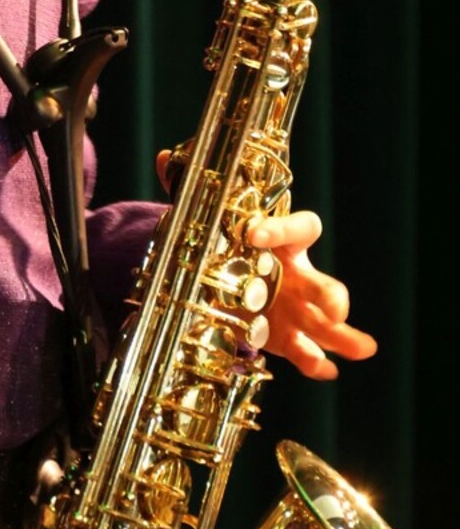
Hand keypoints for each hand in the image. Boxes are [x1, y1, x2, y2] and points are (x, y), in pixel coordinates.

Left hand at [155, 151, 377, 381]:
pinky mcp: (285, 336)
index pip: (298, 228)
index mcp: (281, 240)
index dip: (281, 228)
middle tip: (336, 308)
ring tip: (364, 349)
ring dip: (344, 335)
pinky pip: (305, 349)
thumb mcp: (211, 218)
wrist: (230, 276)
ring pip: (325, 322)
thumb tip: (163, 158)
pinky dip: (315, 361)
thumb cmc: (229, 242)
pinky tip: (324, 370)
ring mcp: (295, 308)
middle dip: (331, 296)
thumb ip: (192, 193)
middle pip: (323, 282)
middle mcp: (296, 274)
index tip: (254, 233)